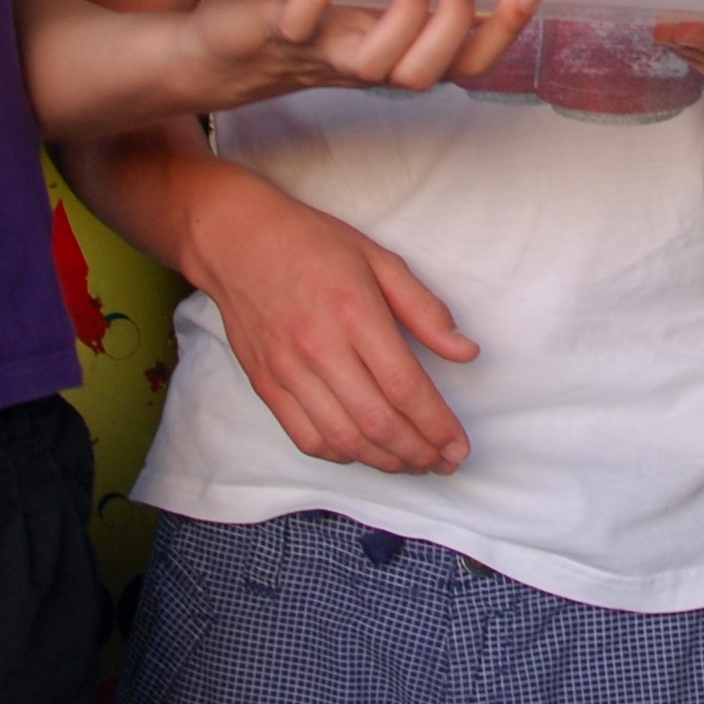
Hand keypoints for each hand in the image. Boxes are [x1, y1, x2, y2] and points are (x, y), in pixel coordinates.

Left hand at [182, 0, 541, 109]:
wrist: (204, 56)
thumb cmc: (293, 27)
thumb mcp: (357, 11)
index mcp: (390, 55)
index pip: (461, 63)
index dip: (500, 34)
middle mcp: (360, 63)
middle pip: (423, 72)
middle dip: (453, 28)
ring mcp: (317, 53)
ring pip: (373, 64)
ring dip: (403, 20)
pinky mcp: (271, 34)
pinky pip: (296, 24)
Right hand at [183, 171, 478, 473]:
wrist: (236, 240)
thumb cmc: (313, 244)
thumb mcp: (379, 259)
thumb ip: (424, 309)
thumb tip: (467, 352)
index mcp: (354, 312)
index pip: (404, 386)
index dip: (437, 425)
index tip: (459, 445)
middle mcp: (319, 348)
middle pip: (377, 422)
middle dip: (419, 452)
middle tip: (445, 462)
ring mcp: (287, 370)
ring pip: (343, 439)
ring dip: (384, 462)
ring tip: (413, 463)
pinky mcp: (265, 384)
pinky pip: (305, 437)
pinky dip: (340, 455)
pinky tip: (364, 453)